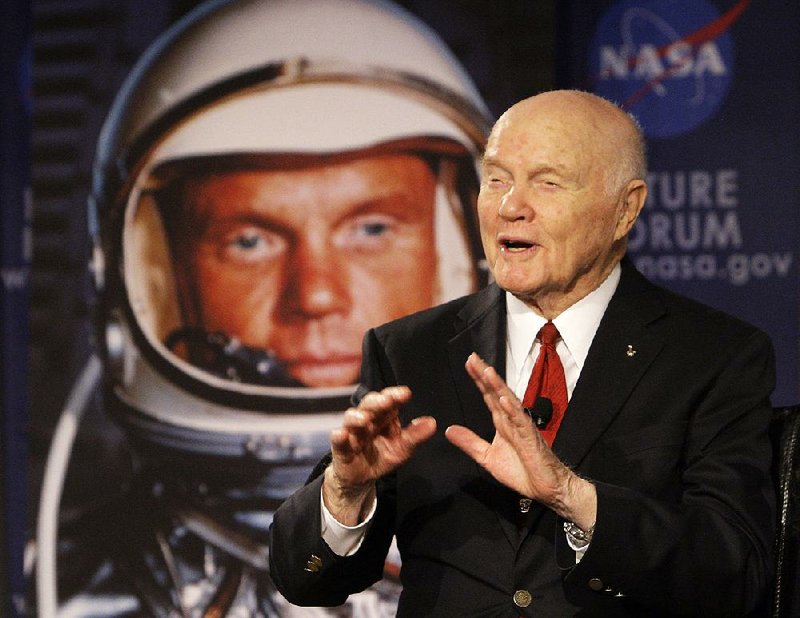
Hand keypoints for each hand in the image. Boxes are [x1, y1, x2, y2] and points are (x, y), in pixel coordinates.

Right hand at [323, 386, 435, 524]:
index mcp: (384, 417)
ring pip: (351, 419)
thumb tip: (432, 423)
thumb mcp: (403, 448)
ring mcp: (352, 432)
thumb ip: (416, 436)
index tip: (406, 394)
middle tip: (386, 401)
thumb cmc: (382, 456)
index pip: (389, 400)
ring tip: (365, 420)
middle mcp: (367, 419)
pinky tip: (341, 434)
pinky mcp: (341, 447)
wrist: (362, 477)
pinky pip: (338, 440)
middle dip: (377, 402)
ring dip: (357, 417)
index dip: (395, 395)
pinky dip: (338, 436)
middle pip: (369, 405)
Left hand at [445, 353, 595, 528]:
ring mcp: (522, 428)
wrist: (545, 489)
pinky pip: (521, 422)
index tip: (469, 363)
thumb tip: (449, 430)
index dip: (478, 380)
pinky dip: (513, 410)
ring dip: (498, 387)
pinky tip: (504, 400)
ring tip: (487, 372)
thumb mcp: (487, 457)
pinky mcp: (531, 439)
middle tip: (473, 358)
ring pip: (509, 402)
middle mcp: (512, 420)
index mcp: (502, 423)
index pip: (488, 396)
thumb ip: (470, 442)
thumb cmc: (522, 472)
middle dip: (485, 376)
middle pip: (497, 393)